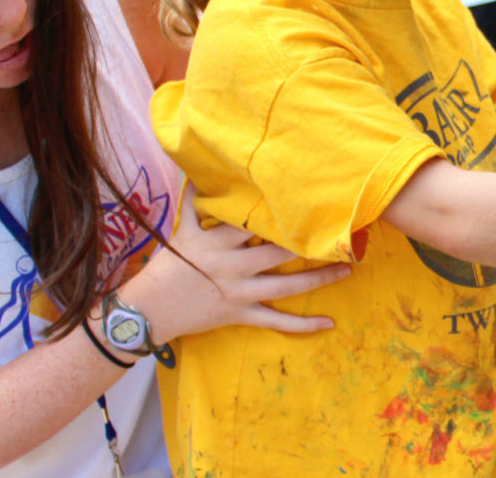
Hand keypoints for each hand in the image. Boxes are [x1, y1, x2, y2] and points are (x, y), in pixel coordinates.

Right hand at [124, 184, 351, 344]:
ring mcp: (241, 292)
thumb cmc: (166, 267)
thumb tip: (195, 171)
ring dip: (320, 279)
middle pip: (279, 251)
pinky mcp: (242, 314)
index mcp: (219, 241)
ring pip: (288, 285)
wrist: (148, 309)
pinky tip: (328, 323)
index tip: (308, 201)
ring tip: (347, 270)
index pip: (254, 221)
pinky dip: (303, 325)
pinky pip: (277, 321)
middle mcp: (234, 265)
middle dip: (309, 243)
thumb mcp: (180, 232)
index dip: (280, 212)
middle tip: (339, 235)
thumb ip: (193, 204)